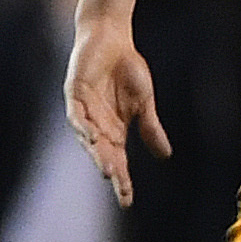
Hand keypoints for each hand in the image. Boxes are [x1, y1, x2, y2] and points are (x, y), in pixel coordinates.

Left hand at [63, 20, 168, 207]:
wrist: (113, 40)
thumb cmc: (128, 70)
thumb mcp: (144, 103)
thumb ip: (150, 128)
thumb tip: (165, 155)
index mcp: (115, 129)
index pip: (118, 160)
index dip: (121, 180)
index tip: (127, 201)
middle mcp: (97, 125)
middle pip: (104, 154)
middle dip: (111, 171)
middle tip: (118, 187)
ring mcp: (84, 110)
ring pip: (89, 138)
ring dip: (97, 154)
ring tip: (108, 169)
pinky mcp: (75, 94)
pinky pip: (76, 115)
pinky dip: (82, 127)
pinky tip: (91, 138)